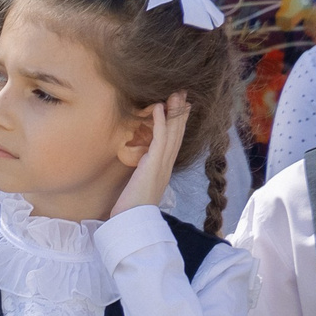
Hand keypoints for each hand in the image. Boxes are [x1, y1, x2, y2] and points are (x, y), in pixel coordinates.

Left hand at [113, 93, 191, 220]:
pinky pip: (160, 138)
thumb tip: (142, 166)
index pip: (175, 141)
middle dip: (180, 112)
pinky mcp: (154, 164)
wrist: (133, 221)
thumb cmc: (133, 207)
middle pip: (178, 133)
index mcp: (164, 169)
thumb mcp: (140, 185)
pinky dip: (160, 121)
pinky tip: (159, 107)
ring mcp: (162, 164)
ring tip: (175, 94)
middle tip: (183, 93)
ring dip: (174, 111)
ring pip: (173, 132)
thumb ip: (144, 173)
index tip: (182, 107)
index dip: (179, 123)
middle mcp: (167, 165)